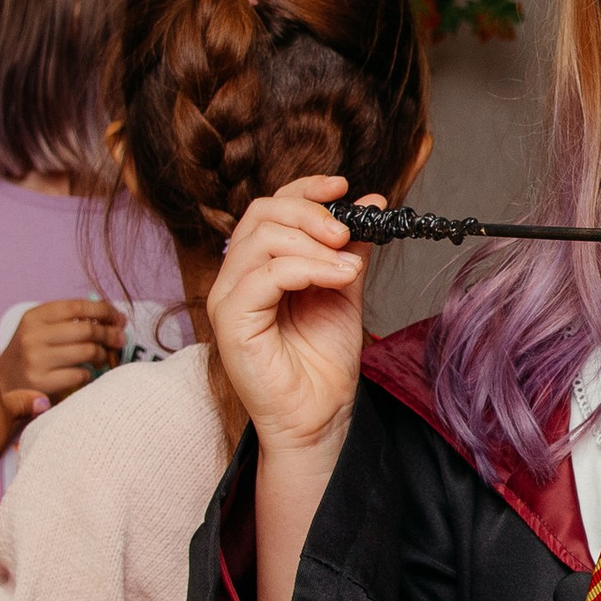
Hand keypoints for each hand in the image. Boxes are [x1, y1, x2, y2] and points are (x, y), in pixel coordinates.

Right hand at [0, 297, 124, 404]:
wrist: (3, 386)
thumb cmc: (31, 356)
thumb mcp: (41, 331)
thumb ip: (70, 321)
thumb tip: (114, 319)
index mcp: (33, 317)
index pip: (77, 306)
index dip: (104, 310)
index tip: (118, 318)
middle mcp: (32, 335)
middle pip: (87, 329)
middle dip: (109, 333)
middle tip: (120, 339)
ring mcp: (35, 359)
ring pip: (88, 351)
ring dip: (103, 355)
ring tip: (104, 358)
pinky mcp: (41, 382)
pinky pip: (81, 374)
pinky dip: (90, 374)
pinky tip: (86, 374)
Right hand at [207, 177, 368, 454]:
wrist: (320, 414)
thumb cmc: (324, 361)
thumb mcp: (344, 289)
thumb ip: (349, 247)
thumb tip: (372, 202)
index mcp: (260, 264)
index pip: (271, 207)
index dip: (304, 188)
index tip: (342, 186)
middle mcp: (237, 275)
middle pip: (262, 213)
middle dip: (311, 214)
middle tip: (347, 234)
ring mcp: (229, 297)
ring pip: (262, 239)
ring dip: (313, 244)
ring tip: (348, 268)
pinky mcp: (230, 321)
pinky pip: (264, 275)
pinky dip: (307, 268)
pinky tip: (338, 279)